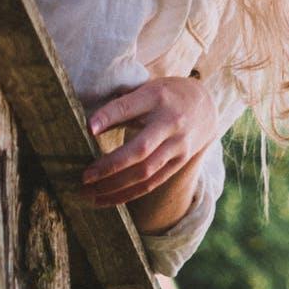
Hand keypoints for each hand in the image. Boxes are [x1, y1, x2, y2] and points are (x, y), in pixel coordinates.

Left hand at [80, 76, 216, 208]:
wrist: (204, 105)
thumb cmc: (165, 95)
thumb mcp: (146, 89)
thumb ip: (122, 105)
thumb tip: (90, 126)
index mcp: (157, 96)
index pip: (129, 107)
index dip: (109, 117)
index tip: (88, 128)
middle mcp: (170, 122)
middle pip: (140, 149)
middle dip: (110, 165)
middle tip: (85, 176)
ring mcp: (178, 145)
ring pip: (145, 172)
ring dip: (115, 186)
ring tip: (89, 193)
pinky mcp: (179, 163)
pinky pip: (152, 183)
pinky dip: (128, 194)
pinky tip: (106, 199)